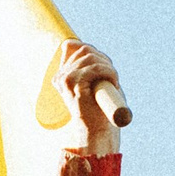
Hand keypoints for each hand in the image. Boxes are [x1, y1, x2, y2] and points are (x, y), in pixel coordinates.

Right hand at [55, 41, 122, 156]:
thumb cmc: (98, 109)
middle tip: (112, 76)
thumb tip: (69, 43)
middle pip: (85, 50)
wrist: (97, 132)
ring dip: (108, 67)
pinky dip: (109, 72)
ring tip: (114, 82)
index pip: (77, 47)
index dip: (96, 53)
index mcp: (61, 76)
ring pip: (90, 57)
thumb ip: (82, 63)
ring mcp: (65, 80)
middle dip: (104, 59)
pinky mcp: (74, 85)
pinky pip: (94, 68)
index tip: (106, 68)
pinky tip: (114, 82)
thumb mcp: (90, 82)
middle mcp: (60, 77)